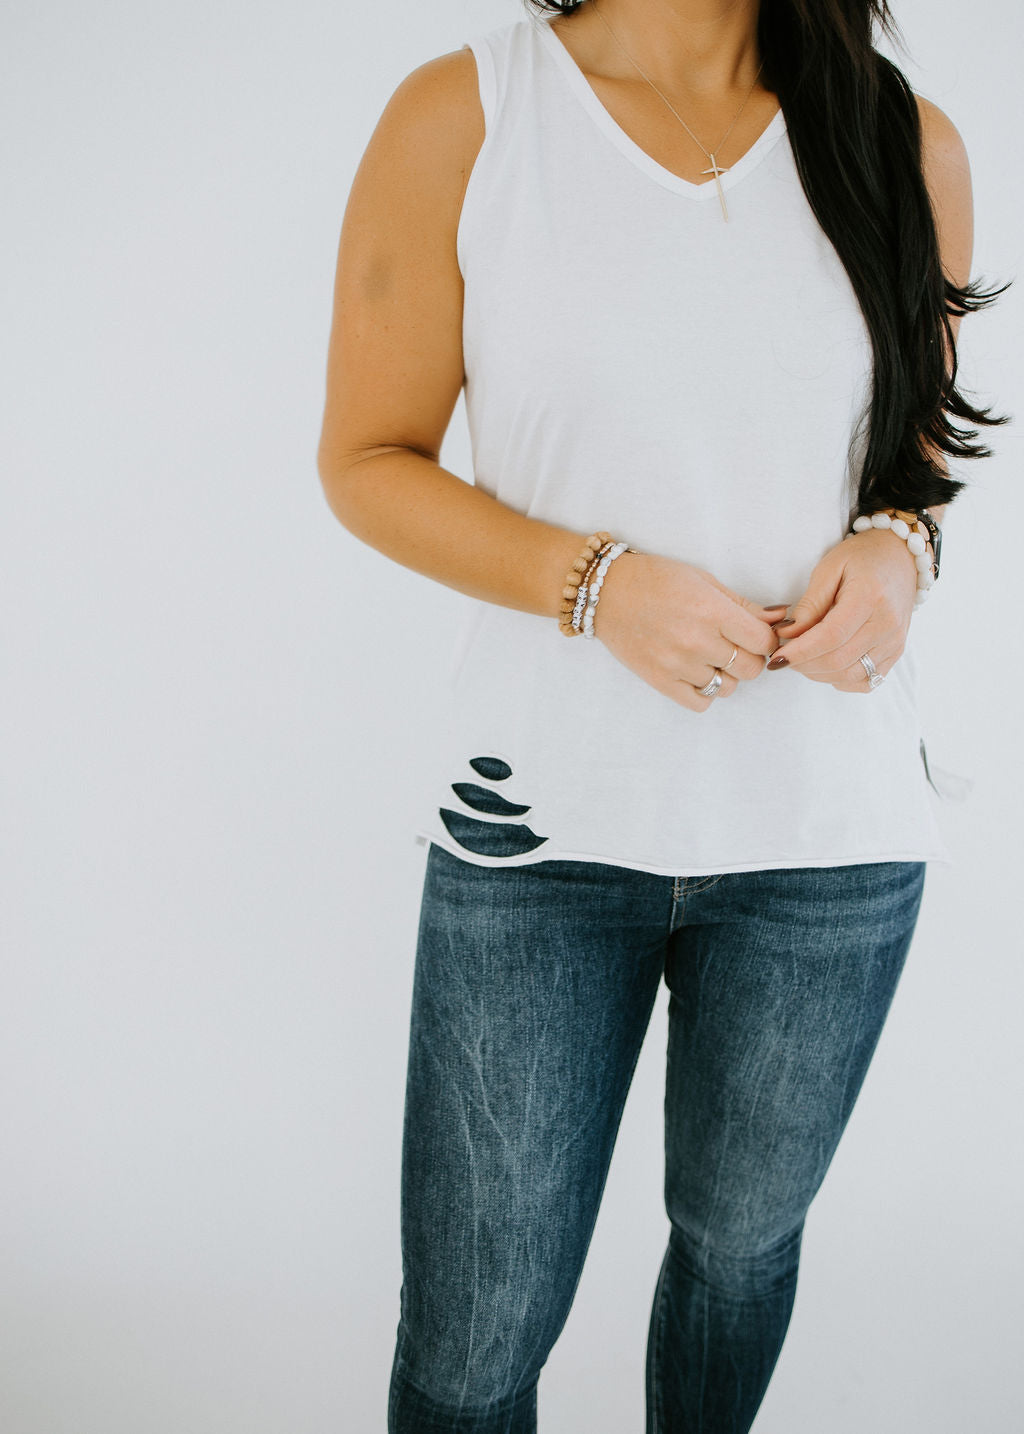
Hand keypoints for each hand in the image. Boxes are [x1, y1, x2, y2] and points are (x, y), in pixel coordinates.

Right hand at [595, 552, 785, 711]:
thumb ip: (743, 605)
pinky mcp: (660, 681)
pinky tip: (697, 674)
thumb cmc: (656, 580)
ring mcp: (677, 664)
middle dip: (749, 657)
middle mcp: (696, 641)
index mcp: (711, 611)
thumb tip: (781, 619)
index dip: (765, 639)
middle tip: (734, 645)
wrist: (606, 593)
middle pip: (751, 668)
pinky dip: (706, 692)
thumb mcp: (703, 581)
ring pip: (728, 687)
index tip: (754, 634)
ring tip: (710, 657)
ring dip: (727, 675)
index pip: (763, 641)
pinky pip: (701, 703)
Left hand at [766, 528, 922, 690]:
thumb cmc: (862, 558)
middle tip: (783, 656)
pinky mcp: (896, 653)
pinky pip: (865, 681)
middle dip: (804, 664)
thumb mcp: (829, 568)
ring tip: (801, 658)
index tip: (776, 657)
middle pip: (838, 660)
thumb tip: (787, 634)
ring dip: (818, 673)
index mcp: (871, 597)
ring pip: (850, 675)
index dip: (800, 651)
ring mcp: (895, 642)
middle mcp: (887, 624)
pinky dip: (840, 679)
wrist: (900, 558)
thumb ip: (809, 603)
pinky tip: (826, 664)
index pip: (830, 637)